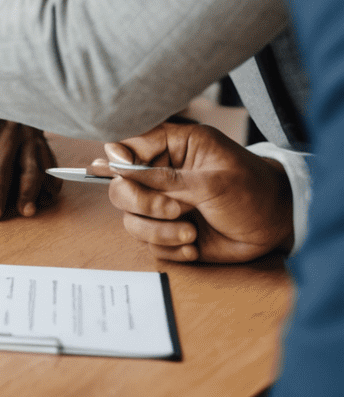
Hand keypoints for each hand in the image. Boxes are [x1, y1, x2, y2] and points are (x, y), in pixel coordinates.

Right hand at [98, 123, 293, 262]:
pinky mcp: (171, 232)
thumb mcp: (212, 180)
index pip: (125, 147)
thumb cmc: (252, 190)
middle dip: (142, 204)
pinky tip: (194, 245)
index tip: (126, 174)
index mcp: (171, 148)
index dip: (119, 160)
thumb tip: (119, 165)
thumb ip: (165, 176)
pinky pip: (151, 245)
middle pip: (121, 189)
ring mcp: (164, 206)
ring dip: (158, 232)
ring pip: (132, 221)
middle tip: (173, 210)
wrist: (277, 226)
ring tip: (190, 233)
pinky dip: (170, 249)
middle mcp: (161, 176)